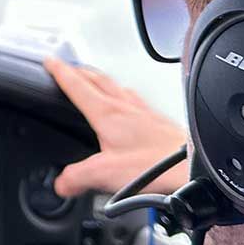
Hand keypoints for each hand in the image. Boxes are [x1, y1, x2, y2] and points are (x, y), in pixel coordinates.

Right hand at [43, 57, 187, 199]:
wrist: (193, 169)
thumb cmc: (157, 166)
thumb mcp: (104, 174)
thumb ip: (76, 177)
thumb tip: (61, 182)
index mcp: (107, 114)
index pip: (77, 86)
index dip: (60, 72)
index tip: (50, 61)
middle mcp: (126, 107)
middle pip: (97, 79)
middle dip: (78, 71)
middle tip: (67, 67)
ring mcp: (144, 112)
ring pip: (117, 86)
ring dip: (101, 80)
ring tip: (94, 79)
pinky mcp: (160, 122)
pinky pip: (136, 99)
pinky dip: (124, 94)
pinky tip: (130, 103)